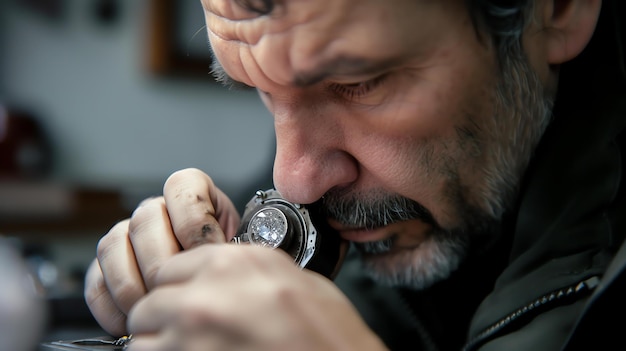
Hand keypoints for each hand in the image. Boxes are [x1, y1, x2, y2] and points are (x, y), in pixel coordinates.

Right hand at [84, 168, 240, 335]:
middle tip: (178, 288)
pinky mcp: (107, 265)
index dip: (194, 222)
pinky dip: (110, 305)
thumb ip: (230, 243)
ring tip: (154, 307)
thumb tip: (218, 255)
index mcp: (192, 194)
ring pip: (113, 245)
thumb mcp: (240, 246)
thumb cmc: (228, 266)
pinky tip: (128, 321)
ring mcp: (127, 234)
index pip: (182, 187)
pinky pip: (96, 279)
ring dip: (132, 285)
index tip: (208, 252)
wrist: (213, 287)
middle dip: (162, 262)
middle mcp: (157, 210)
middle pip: (144, 220)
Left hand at [125, 244, 387, 350]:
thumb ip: (246, 270)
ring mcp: (190, 335)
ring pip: (142, 336)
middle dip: (164, 318)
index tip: (189, 302)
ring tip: (196, 349)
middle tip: (191, 334)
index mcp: (233, 264)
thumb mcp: (292, 281)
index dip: (180, 289)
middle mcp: (205, 295)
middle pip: (151, 300)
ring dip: (161, 344)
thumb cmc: (327, 337)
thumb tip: (222, 275)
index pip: (172, 267)